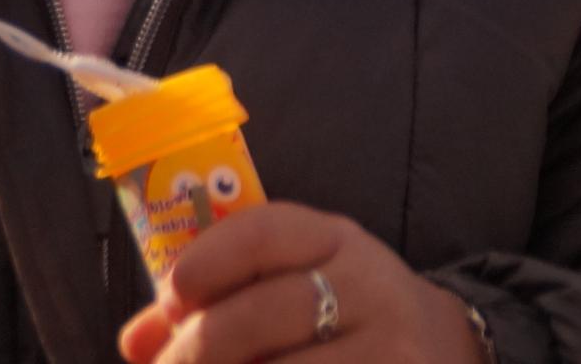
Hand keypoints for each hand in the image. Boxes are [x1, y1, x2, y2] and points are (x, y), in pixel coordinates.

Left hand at [118, 202, 485, 363]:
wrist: (445, 347)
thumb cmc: (340, 312)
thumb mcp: (293, 281)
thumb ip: (214, 300)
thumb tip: (134, 342)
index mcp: (332, 237)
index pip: (262, 232)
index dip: (206, 262)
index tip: (171, 296)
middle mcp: (367, 284)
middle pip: (264, 312)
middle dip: (199, 348)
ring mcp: (390, 346)